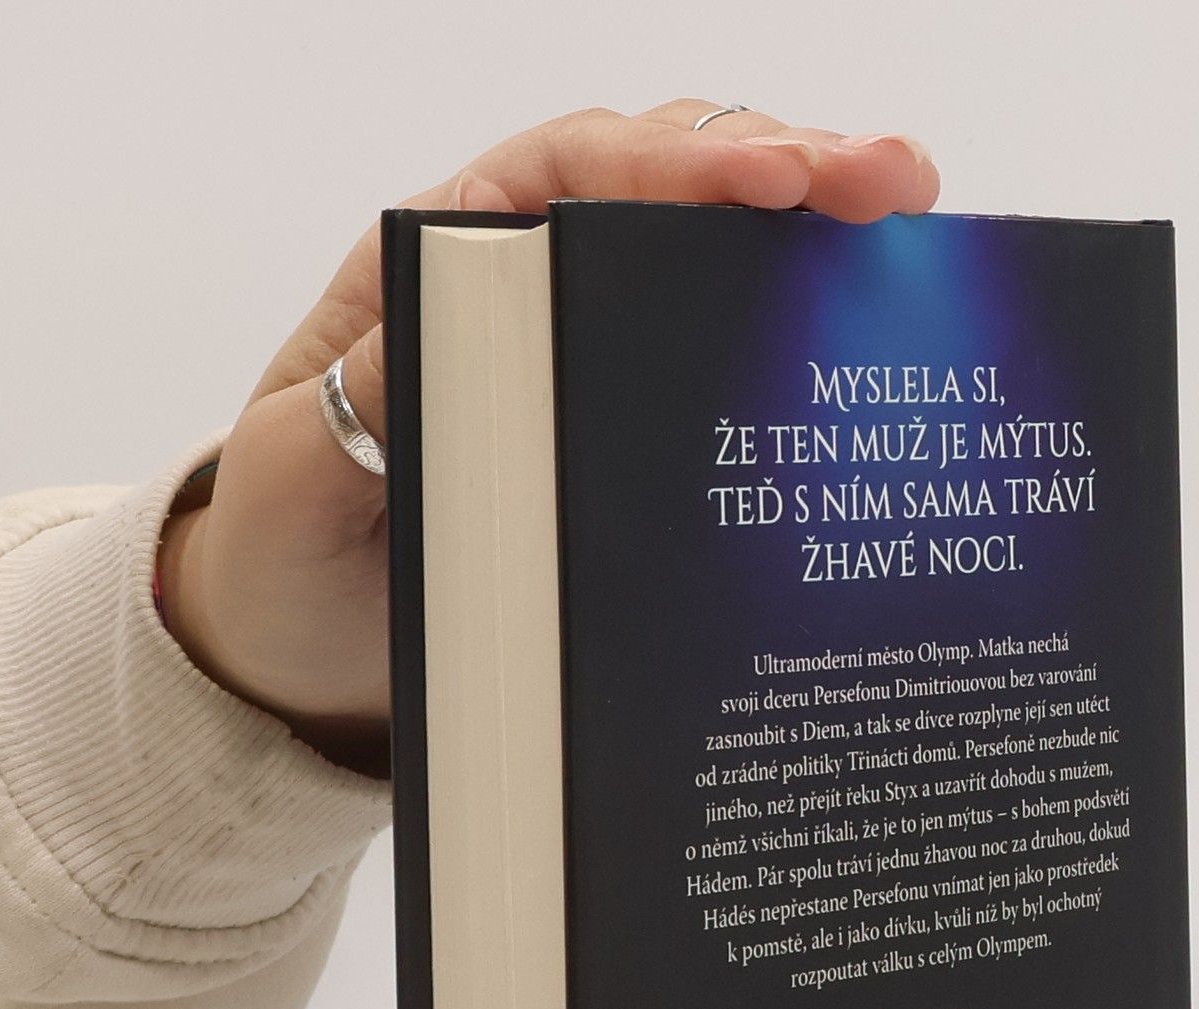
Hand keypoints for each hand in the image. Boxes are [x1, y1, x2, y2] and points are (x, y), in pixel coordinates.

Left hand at [156, 103, 940, 774]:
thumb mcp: (296, 480)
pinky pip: (715, 372)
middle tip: (897, 182)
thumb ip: (363, 411)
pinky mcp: (617, 439)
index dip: (683, 162)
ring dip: (814, 242)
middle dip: (790, 166)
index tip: (777, 180)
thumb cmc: (283, 554)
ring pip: (710, 266)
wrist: (293, 656)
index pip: (577, 173)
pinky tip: (871, 345)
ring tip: (916, 234)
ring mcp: (581, 361)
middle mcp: (525, 290)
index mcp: (440, 264)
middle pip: (669, 192)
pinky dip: (795, 344)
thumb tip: (453, 339)